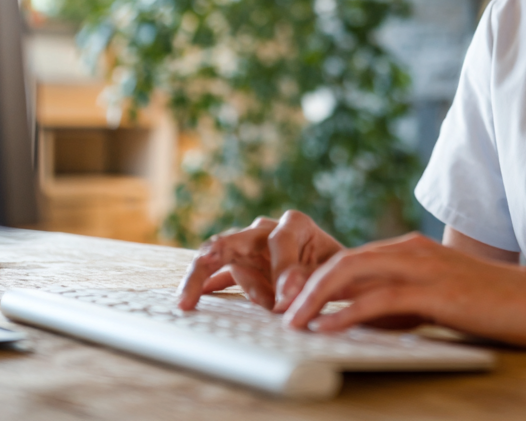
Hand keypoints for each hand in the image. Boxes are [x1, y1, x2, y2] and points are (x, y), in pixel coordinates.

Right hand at [176, 211, 343, 311]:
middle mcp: (267, 229)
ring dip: (207, 278)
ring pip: (220, 257)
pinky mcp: (242, 265)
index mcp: (294, 224)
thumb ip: (307, 282)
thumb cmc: (336, 271)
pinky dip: (205, 286)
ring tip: (190, 298)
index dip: (281, 270)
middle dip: (214, 255)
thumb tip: (284, 299)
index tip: (286, 301)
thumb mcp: (330, 274)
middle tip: (202, 266)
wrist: (337, 275)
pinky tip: (189, 300)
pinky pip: (220, 274)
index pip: (279, 241)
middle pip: (233, 239)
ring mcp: (250, 246)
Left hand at [283, 233, 525, 345]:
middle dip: (305, 286)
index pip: (350, 259)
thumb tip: (358, 320)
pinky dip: (346, 313)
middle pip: (342, 261)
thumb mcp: (434, 301)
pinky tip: (326, 328)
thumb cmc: (489, 305)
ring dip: (315, 298)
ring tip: (291, 321)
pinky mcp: (433, 290)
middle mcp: (410, 250)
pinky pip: (378, 299)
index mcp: (409, 250)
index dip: (315, 281)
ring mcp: (422, 267)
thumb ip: (399, 304)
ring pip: (352, 273)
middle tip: (280, 312)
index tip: (291, 304)